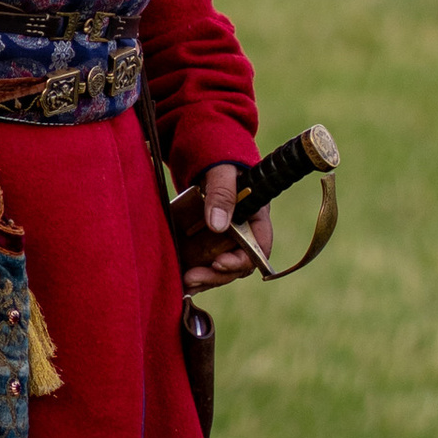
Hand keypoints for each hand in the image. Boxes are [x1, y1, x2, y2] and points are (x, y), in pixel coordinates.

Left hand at [180, 164, 272, 293]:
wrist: (207, 153)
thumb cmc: (221, 160)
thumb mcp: (222, 171)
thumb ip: (222, 193)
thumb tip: (218, 225)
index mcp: (256, 218)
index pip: (258, 249)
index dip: (241, 261)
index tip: (218, 262)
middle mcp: (244, 234)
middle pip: (237, 265)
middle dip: (216, 275)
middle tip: (192, 278)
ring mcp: (226, 239)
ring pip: (220, 267)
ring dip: (204, 279)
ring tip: (184, 283)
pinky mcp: (207, 240)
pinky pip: (204, 261)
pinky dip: (194, 271)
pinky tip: (178, 279)